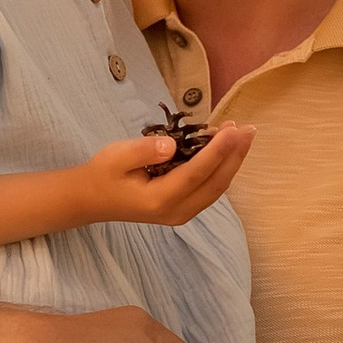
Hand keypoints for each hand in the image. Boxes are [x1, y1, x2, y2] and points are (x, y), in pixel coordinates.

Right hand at [71, 118, 253, 228]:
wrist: (93, 199)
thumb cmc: (104, 174)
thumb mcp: (115, 156)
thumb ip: (143, 150)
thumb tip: (171, 144)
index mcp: (159, 199)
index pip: (196, 173)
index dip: (218, 151)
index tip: (233, 129)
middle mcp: (176, 211)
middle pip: (215, 183)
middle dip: (235, 155)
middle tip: (249, 129)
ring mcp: (182, 213)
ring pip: (216, 188)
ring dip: (232, 161)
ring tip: (243, 134)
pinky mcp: (184, 208)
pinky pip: (210, 188)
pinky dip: (222, 168)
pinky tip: (226, 148)